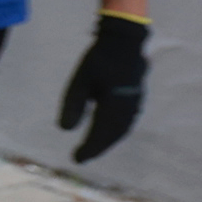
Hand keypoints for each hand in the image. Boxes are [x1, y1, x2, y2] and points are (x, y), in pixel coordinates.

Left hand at [61, 12, 148, 161]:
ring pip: (122, 129)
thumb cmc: (99, 60)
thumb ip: (73, 105)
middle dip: (97, 147)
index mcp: (114, 104)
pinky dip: (116, 131)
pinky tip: (108, 134)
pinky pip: (127, 121)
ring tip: (93, 149)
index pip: (101, 133)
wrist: (124, 42)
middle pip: (112, 134)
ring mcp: (135, 102)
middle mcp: (128, 107)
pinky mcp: (136, 98)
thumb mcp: (80, 81)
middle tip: (82, 158)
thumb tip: (65, 130)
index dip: (90, 148)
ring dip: (108, 141)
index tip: (77, 159)